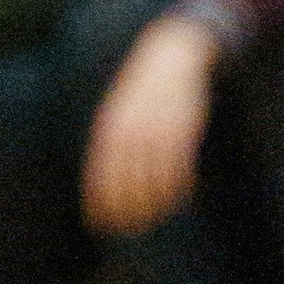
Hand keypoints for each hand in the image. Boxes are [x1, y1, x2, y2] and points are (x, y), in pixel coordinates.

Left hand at [82, 13, 215, 232]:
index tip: (99, 222)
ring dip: (154, 199)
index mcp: (111, 123)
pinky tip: (178, 196)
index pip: (101, 168)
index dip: (99, 198)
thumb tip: (102, 176)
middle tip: (128, 229)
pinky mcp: (184, 123)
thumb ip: (111, 140)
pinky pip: (179, 160)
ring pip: (154, 171)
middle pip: (127, 175)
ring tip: (153, 218)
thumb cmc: (142, 89)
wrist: (172, 55)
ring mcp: (159, 125)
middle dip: (126, 205)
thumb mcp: (119, 110)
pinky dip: (178, 180)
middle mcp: (132, 126)